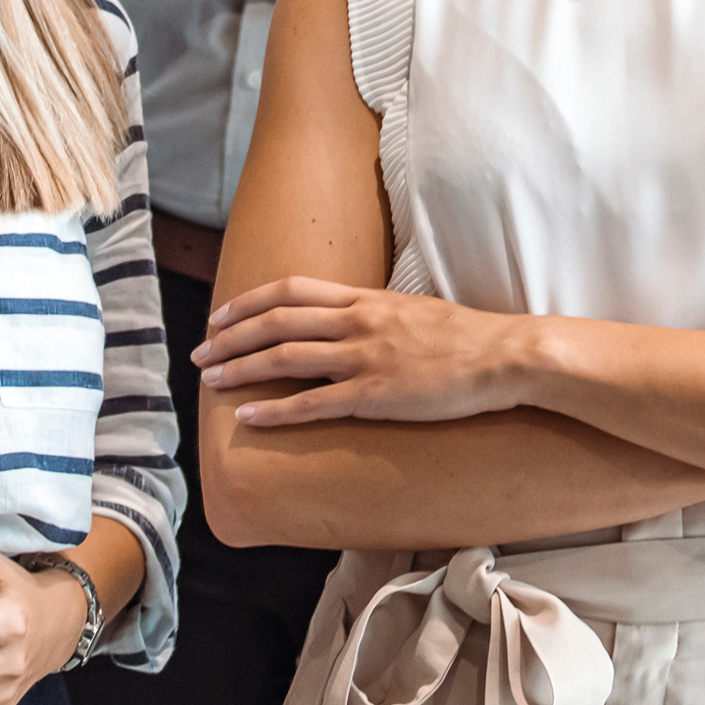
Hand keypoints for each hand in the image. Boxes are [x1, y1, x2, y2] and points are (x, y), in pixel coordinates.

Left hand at [193, 277, 533, 426]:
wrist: (504, 356)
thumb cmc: (465, 338)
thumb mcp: (411, 310)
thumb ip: (373, 313)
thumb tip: (345, 320)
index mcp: (365, 298)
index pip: (291, 289)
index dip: (248, 302)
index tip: (220, 316)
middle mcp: (357, 321)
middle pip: (276, 321)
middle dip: (231, 336)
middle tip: (200, 353)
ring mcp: (364, 358)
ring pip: (285, 357)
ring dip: (241, 367)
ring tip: (210, 380)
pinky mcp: (376, 395)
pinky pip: (313, 402)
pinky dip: (275, 409)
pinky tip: (248, 415)